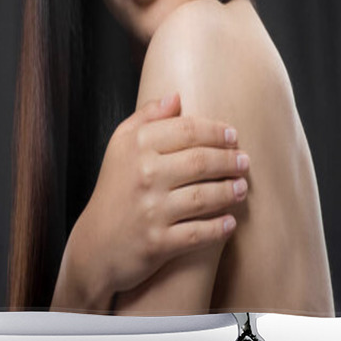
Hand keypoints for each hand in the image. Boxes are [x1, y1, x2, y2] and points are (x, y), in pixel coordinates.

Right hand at [68, 92, 249, 302]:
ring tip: (242, 188)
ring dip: (229, 192)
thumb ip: (147, 117)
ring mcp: (151, 210)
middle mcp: (144, 174)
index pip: (187, 130)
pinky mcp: (157, 242)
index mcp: (137, 146)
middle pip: (200, 161)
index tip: (233, 136)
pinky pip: (197, 233)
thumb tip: (176, 96)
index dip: (216, 131)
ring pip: (203, 196)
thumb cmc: (115, 188)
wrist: (96, 244)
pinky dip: (218, 228)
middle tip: (244, 161)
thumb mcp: (120, 145)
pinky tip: (230, 222)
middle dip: (229, 160)